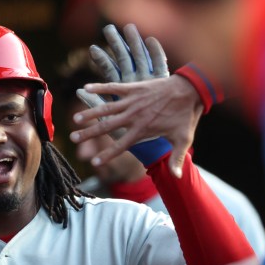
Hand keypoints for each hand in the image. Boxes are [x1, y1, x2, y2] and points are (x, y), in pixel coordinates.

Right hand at [70, 24, 203, 176]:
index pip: (120, 146)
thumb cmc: (186, 115)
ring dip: (89, 113)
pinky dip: (99, 88)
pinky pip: (113, 87)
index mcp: (142, 130)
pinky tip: (86, 88)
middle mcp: (133, 116)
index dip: (107, 155)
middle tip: (73, 138)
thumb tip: (177, 177)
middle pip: (106, 127)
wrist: (190, 89)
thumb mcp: (183, 139)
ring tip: (75, 119)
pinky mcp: (134, 88)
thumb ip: (177, 158)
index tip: (94, 163)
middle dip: (89, 133)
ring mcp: (132, 101)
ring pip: (106, 108)